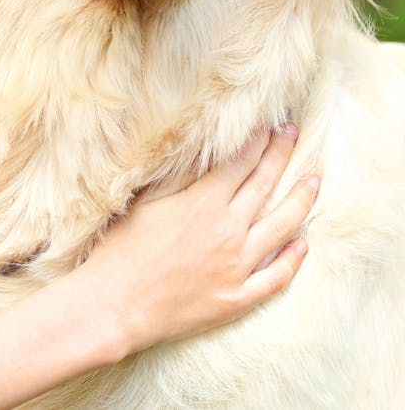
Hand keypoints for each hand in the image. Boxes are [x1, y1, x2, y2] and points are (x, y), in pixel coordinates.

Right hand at [80, 125, 318, 355]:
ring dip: (301, 200)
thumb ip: (178, 175)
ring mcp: (237, 267)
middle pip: (264, 186)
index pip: (241, 163)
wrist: (115, 304)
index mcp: (203, 204)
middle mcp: (228, 231)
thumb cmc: (121, 250)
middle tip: (294, 134)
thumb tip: (204, 149)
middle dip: (282, 156)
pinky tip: (302, 244)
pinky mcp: (237, 298)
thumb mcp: (145, 203)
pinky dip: (293, 260)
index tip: (271, 124)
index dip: (258, 141)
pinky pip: (276, 277)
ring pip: (282, 227)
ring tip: (314, 181)